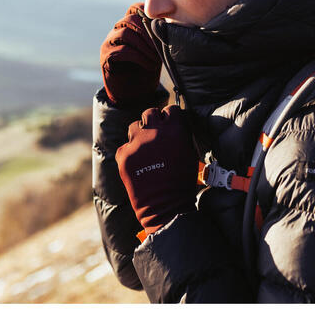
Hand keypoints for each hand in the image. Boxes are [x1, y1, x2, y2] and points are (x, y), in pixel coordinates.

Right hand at [100, 3, 161, 106]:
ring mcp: (109, 43)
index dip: (148, 12)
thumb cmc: (147, 69)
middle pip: (130, 19)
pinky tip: (148, 65)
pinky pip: (120, 51)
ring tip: (155, 58)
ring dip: (144, 46)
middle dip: (148, 32)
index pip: (135, 8)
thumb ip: (161, 37)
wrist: (134, 93)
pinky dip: (138, 57)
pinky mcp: (105, 57)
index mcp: (130, 26)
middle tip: (160, 46)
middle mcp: (117, 31)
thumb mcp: (157, 51)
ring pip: (125, 33)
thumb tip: (173, 26)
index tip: (163, 24)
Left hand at [116, 106, 199, 233]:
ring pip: (134, 127)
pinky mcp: (123, 155)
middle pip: (149, 113)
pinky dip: (130, 152)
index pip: (171, 110)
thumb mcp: (190, 153)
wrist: (165, 205)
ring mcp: (136, 143)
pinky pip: (125, 146)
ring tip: (144, 148)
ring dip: (139, 134)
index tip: (170, 122)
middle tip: (155, 132)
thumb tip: (176, 125)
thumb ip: (182, 135)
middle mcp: (154, 132)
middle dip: (153, 120)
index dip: (170, 116)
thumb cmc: (182, 181)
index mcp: (174, 130)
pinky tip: (137, 163)